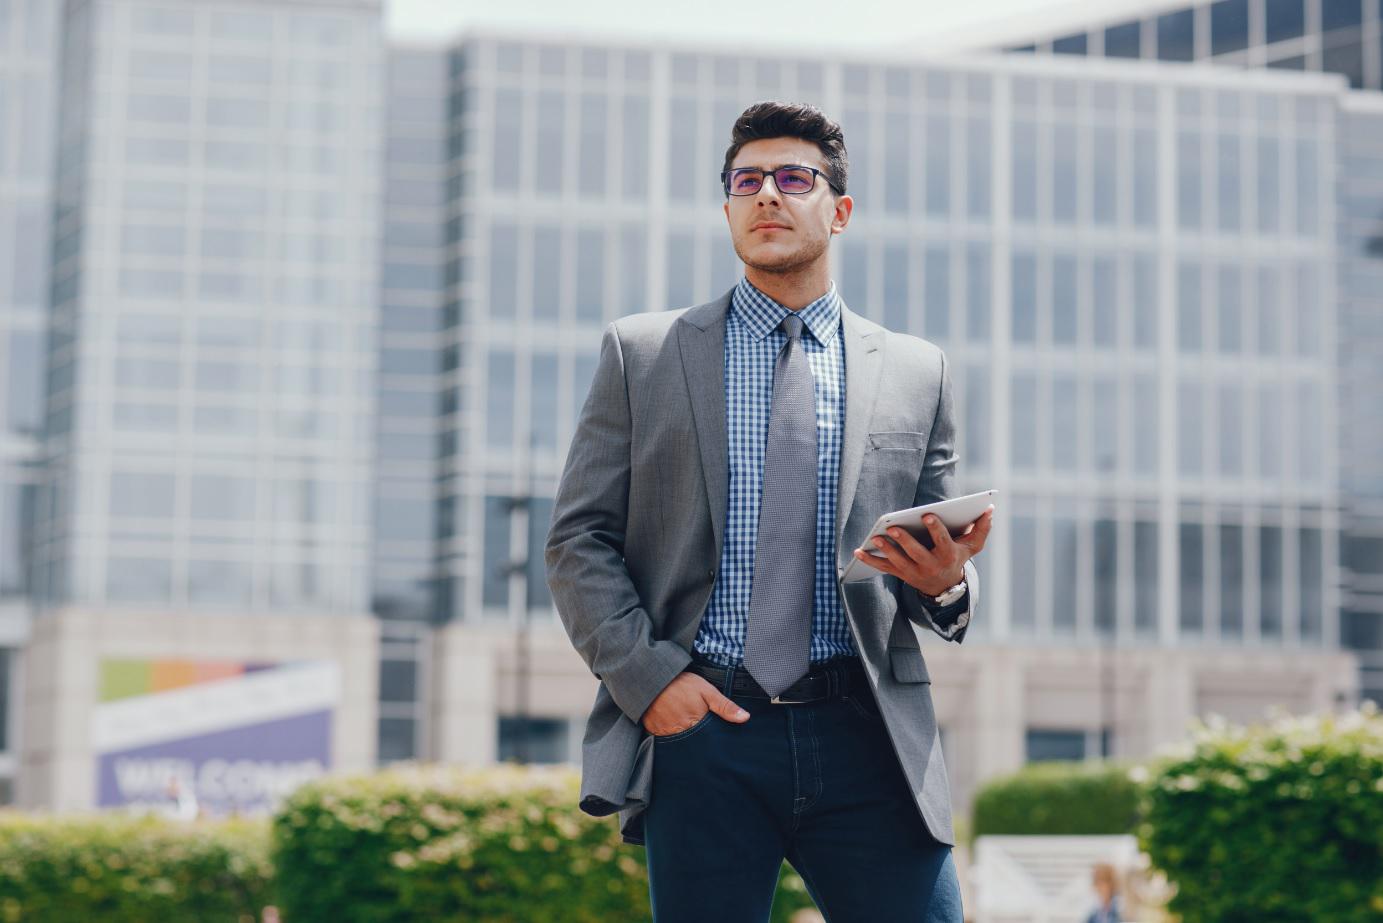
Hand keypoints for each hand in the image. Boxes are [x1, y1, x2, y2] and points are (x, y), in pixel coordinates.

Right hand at [640, 672, 749, 735]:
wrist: (652, 678)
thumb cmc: (680, 684)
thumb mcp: (706, 690)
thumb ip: (725, 706)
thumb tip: (745, 718)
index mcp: (696, 723)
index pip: (709, 739)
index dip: (711, 736)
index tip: (712, 733)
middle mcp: (681, 732)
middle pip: (694, 743)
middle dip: (698, 738)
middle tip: (695, 724)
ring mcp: (666, 733)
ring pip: (679, 742)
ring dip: (683, 736)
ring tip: (683, 723)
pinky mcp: (654, 731)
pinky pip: (663, 739)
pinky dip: (668, 734)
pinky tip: (670, 724)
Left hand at [852, 505, 993, 596]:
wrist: (945, 587)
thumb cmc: (957, 558)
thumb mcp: (972, 546)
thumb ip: (982, 528)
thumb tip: (990, 508)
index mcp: (947, 555)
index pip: (941, 541)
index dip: (935, 529)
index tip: (928, 515)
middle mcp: (930, 566)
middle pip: (916, 553)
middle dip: (905, 541)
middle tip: (893, 528)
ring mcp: (914, 572)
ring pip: (898, 561)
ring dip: (886, 550)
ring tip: (877, 536)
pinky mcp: (901, 574)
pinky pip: (883, 567)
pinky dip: (870, 560)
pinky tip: (858, 550)